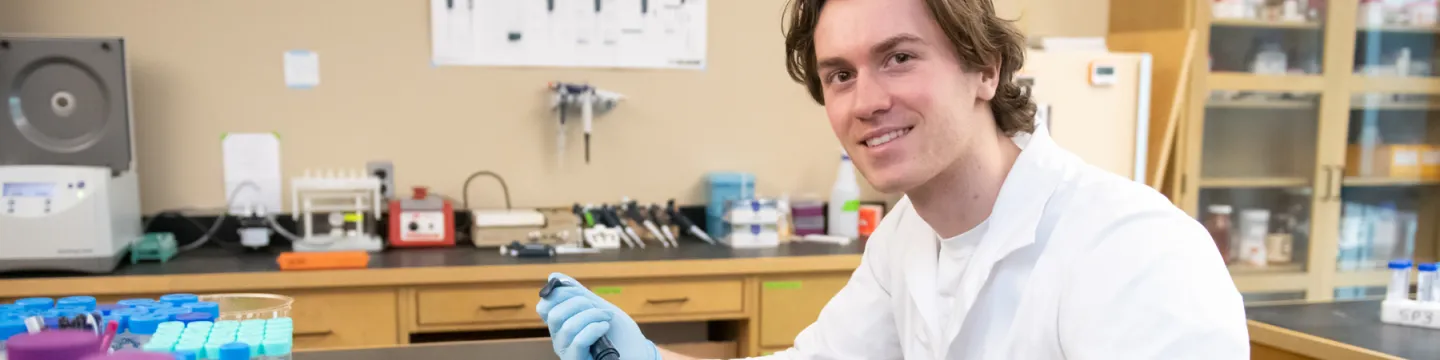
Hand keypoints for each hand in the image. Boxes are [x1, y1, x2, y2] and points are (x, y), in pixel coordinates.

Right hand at [538, 273, 658, 359]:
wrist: (638, 354)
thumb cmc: (620, 334)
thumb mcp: (599, 307)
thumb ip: (578, 293)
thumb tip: (553, 276)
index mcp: (562, 325)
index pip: (544, 307)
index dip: (560, 294)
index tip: (581, 292)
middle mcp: (560, 339)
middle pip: (554, 315)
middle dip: (579, 303)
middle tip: (597, 307)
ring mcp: (568, 352)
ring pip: (568, 327)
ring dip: (592, 316)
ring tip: (607, 318)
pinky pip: (578, 341)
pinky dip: (594, 329)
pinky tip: (604, 328)